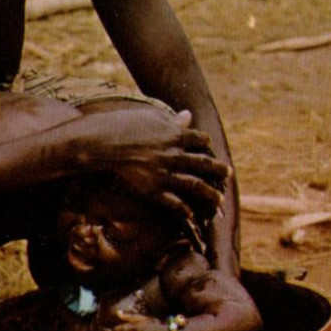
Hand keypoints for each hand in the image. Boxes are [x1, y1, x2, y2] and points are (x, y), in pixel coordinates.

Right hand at [80, 108, 229, 224]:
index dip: (207, 147)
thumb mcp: (150, 118)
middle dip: (218, 171)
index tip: (211, 151)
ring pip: (195, 186)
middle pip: (204, 164)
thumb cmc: (122, 126)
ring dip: (210, 194)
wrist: (101, 143)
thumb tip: (188, 115)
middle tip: (229, 174)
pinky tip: (193, 215)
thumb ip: (172, 120)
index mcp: (175, 134)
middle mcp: (174, 155)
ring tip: (219, 200)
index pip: (200, 141)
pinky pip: (175, 203)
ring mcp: (165, 174)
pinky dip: (186, 210)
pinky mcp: (153, 190)